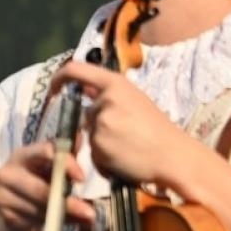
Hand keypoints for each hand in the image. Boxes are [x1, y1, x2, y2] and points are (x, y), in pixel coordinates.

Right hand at [0, 140, 93, 230]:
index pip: (44, 152)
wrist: (13, 212)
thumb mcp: (52, 171)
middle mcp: (6, 172)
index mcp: (21, 155)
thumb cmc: (38, 185)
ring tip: (80, 219)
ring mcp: (1, 195)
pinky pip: (32, 222)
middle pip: (39, 188)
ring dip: (61, 215)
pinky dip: (49, 224)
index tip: (81, 178)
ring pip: (38, 208)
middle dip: (66, 202)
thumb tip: (81, 137)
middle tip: (89, 212)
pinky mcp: (3, 216)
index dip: (65, 164)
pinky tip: (57, 223)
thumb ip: (66, 158)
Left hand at [50, 60, 201, 187]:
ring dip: (103, 146)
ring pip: (90, 136)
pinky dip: (105, 161)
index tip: (54, 91)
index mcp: (116, 83)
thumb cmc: (159, 131)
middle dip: (100, 128)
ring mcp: (101, 122)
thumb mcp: (135, 101)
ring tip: (130, 149)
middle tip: (127, 138)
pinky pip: (93, 155)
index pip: (75, 69)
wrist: (175, 157)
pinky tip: (126, 160)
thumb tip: (83, 91)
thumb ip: (109, 96)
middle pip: (87, 114)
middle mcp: (106, 99)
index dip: (59, 78)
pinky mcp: (99, 145)